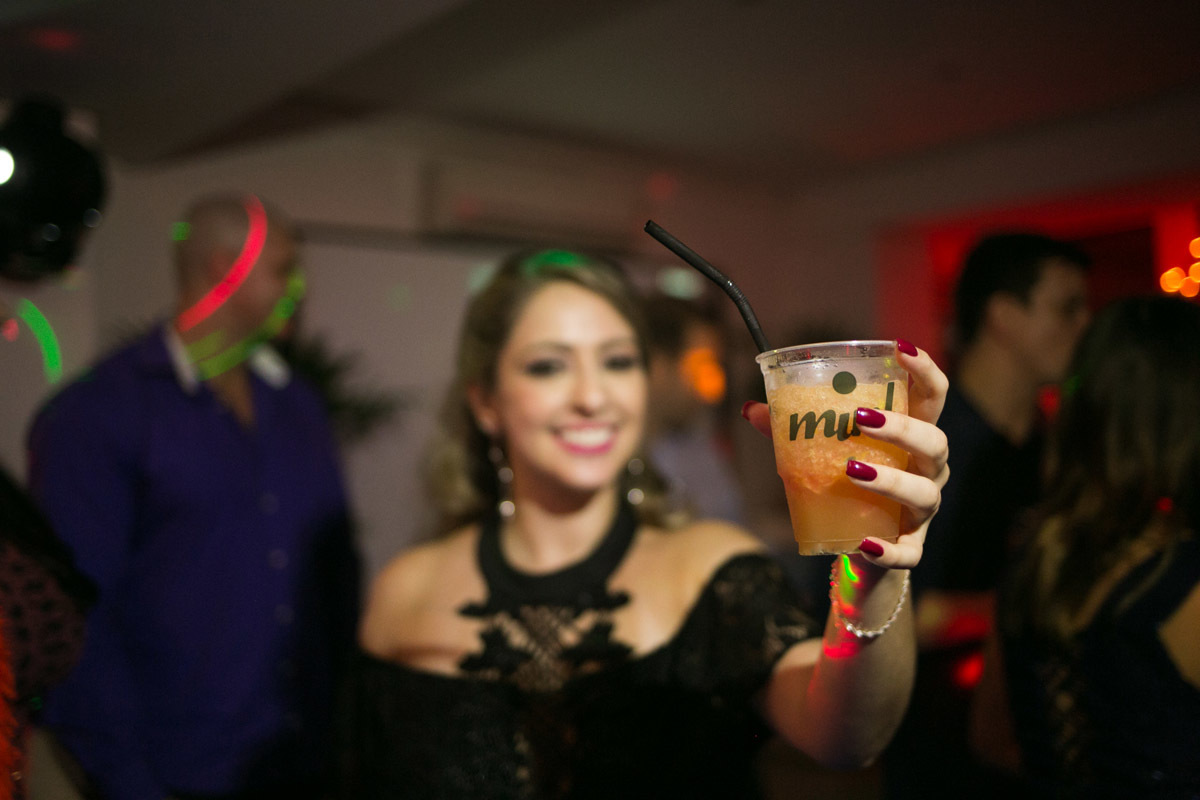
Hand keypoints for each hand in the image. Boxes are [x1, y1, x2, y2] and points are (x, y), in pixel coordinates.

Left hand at [740, 339, 948, 569]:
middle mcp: (927, 471)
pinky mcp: (910, 549)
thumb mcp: (821, 455)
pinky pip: (909, 553)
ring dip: (891, 481)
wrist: (857, 550)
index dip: (924, 370)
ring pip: (925, 494)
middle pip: (934, 442)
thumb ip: (792, 431)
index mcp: (911, 438)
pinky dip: (889, 549)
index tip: (900, 348)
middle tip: (861, 419)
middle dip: (903, 428)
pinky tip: (864, 543)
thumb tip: (752, 408)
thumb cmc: (847, 488)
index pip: (931, 397)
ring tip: (851, 470)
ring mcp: (922, 512)